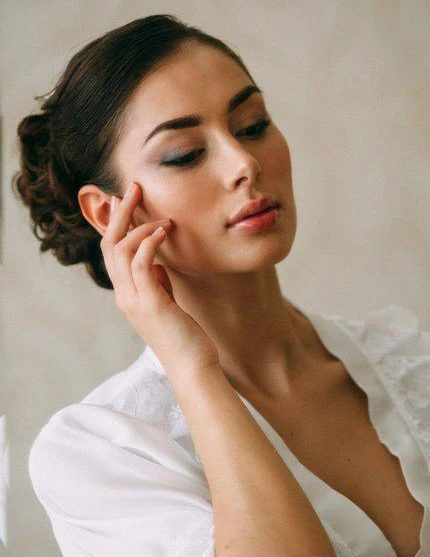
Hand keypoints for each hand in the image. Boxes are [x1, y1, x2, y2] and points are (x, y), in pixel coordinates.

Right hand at [101, 182, 220, 375]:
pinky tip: (164, 231)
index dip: (115, 224)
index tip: (125, 200)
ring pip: (120, 250)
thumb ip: (158, 284)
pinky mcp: (151, 303)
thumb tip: (157, 265)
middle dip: (120, 213)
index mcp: (127, 295)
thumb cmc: (184, 337)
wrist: (192, 367)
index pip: (111, 253)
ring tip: (159, 214)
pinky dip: (150, 242)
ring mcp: (134, 300)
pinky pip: (141, 263)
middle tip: (133, 188)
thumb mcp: (167, 304)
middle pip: (109, 245)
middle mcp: (124, 296)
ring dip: (137, 225)